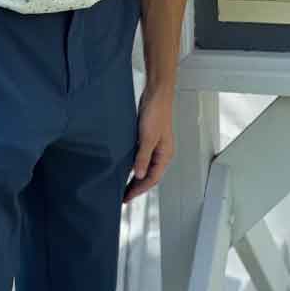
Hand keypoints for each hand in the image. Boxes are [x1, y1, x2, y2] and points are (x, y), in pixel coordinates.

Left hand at [125, 86, 174, 202]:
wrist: (156, 93)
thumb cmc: (156, 112)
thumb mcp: (147, 137)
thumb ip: (143, 158)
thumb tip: (138, 175)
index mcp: (165, 154)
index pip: (152, 178)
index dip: (139, 189)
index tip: (127, 197)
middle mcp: (162, 152)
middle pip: (150, 175)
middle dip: (138, 186)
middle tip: (124, 196)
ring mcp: (155, 145)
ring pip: (146, 167)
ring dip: (136, 176)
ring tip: (124, 185)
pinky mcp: (148, 138)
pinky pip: (142, 157)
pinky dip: (135, 164)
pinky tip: (126, 167)